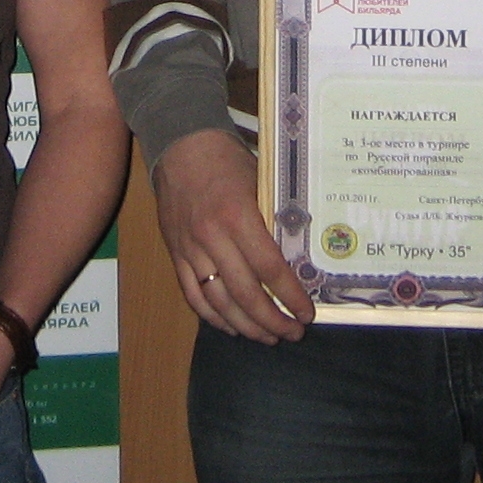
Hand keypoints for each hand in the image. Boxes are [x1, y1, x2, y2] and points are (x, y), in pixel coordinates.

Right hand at [152, 128, 311, 341]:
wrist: (179, 144)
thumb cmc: (225, 160)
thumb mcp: (259, 183)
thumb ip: (273, 220)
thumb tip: (300, 256)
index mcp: (237, 216)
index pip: (269, 269)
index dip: (290, 296)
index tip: (307, 314)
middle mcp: (211, 237)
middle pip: (244, 294)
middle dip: (272, 320)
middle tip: (292, 334)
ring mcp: (189, 249)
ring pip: (218, 302)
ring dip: (245, 326)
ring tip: (267, 337)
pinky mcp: (175, 254)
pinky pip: (193, 295)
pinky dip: (213, 317)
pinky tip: (232, 327)